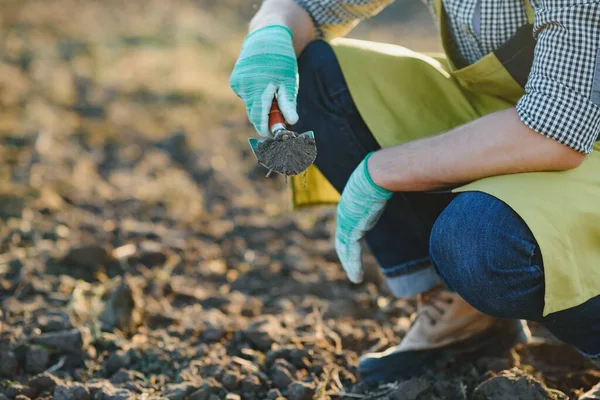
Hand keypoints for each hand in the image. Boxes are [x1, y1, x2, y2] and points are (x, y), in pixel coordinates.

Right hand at [229, 25, 298, 135]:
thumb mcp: (289, 80)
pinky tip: (262, 82)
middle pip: (254, 115)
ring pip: (250, 105)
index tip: (276, 136)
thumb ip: (288, 102)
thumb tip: (292, 122)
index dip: (267, 131)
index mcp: (258, 89)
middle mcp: (244, 88)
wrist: (267, 36)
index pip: (259, 120)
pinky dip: (255, 95)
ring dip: (261, 105)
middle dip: (266, 119)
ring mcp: (237, 84)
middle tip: (280, 117)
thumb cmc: (282, 59)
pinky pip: (247, 95)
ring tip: (273, 92)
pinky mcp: (234, 80)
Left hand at [335, 153, 392, 282]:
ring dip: (350, 264)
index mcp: (353, 205)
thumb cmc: (387, 175)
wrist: (379, 173)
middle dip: (346, 255)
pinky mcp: (351, 229)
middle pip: (344, 239)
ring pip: (345, 248)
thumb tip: (418, 184)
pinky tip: (356, 277)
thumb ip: (394, 190)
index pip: (349, 226)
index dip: (350, 239)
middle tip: (352, 268)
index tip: (353, 249)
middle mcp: (346, 213)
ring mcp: (346, 221)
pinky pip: (350, 251)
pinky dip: (353, 265)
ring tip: (355, 277)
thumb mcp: (386, 185)